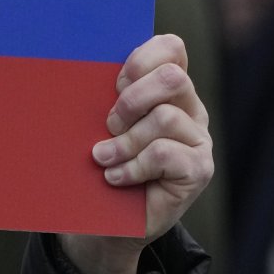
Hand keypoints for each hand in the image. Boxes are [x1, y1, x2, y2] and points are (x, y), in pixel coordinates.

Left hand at [60, 33, 213, 273]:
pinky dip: (133, 166)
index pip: (171, 49)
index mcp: (169, 90)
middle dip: (132, 99)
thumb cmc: (103, 166)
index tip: (115, 82)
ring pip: (165, 117)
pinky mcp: (198, 170)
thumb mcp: (101, 127)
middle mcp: (190, 110)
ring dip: (125, 140)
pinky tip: (115, 177)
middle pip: (172, 77)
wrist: (109, 225)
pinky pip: (165, 154)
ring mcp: (198, 140)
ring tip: (104, 157)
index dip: (142, 59)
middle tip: (109, 124)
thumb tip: (76, 70)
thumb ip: (106, 98)